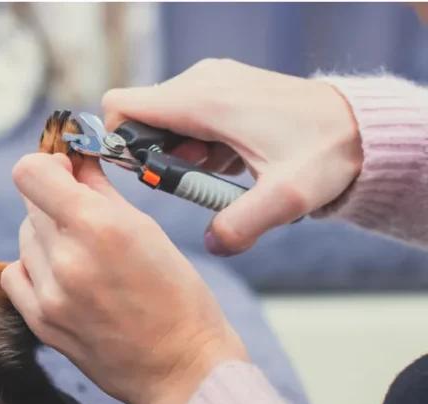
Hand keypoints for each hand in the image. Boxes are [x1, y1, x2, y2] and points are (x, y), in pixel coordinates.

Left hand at [1, 152, 248, 403]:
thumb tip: (74, 163)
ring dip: (47, 237)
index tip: (66, 173)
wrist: (180, 370)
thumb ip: (102, 192)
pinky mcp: (40, 322)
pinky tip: (63, 276)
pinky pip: (16, 275)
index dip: (47, 166)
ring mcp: (49, 294)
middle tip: (85, 217)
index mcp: (98, 227)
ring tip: (84, 255)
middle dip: (55, 203)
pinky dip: (34, 269)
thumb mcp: (148, 232)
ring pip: (24, 239)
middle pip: (31, 205)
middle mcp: (66, 259)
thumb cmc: (178, 299)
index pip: (31, 173)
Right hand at [102, 58, 362, 255]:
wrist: (362, 128)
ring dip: (178, 155)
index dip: (117, 142)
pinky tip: (227, 164)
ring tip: (215, 176)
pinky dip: (196, 146)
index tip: (142, 174)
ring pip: (164, 120)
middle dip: (153, 157)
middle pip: (142, 118)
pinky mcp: (224, 89)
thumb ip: (240, 226)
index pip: (122, 106)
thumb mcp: (285, 198)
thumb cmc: (325, 154)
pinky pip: (187, 118)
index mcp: (203, 101)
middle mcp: (201, 83)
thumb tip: (211, 245)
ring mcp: (213, 82)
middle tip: (189, 184)